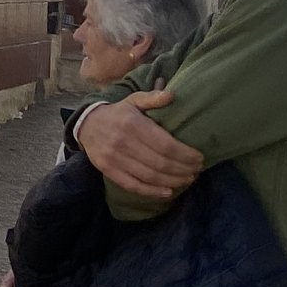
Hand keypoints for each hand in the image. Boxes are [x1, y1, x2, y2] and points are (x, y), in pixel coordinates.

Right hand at [76, 90, 202, 199]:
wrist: (87, 125)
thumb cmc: (118, 113)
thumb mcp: (133, 100)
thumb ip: (152, 97)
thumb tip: (171, 95)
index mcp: (133, 124)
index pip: (165, 145)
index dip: (185, 154)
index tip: (199, 158)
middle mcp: (124, 143)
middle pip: (160, 163)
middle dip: (183, 169)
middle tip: (197, 170)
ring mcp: (115, 159)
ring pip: (150, 176)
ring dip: (172, 181)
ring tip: (188, 179)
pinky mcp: (109, 171)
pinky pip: (134, 185)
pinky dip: (152, 191)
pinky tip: (168, 192)